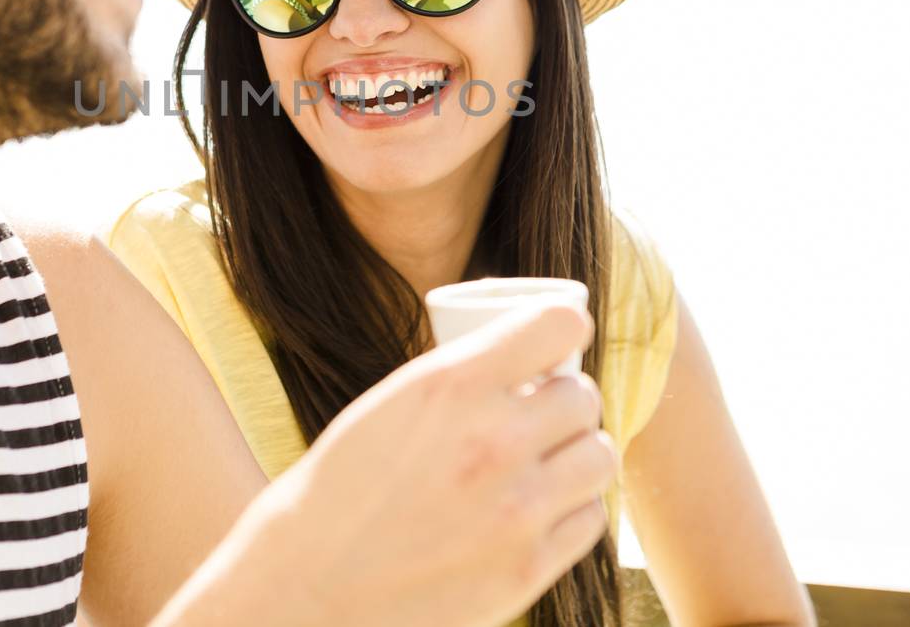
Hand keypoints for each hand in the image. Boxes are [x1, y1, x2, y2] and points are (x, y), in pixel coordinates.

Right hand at [156, 303, 612, 626]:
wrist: (310, 583)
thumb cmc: (344, 485)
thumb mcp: (394, 402)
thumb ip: (464, 380)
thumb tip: (536, 360)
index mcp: (451, 385)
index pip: (559, 326)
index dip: (565, 330)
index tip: (557, 344)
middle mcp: (493, 440)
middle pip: (584, 396)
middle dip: (565, 401)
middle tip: (541, 414)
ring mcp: (516, 509)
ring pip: (599, 456)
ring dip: (576, 453)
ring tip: (545, 462)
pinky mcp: (527, 568)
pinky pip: (590, 519)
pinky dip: (571, 510)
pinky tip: (539, 509)